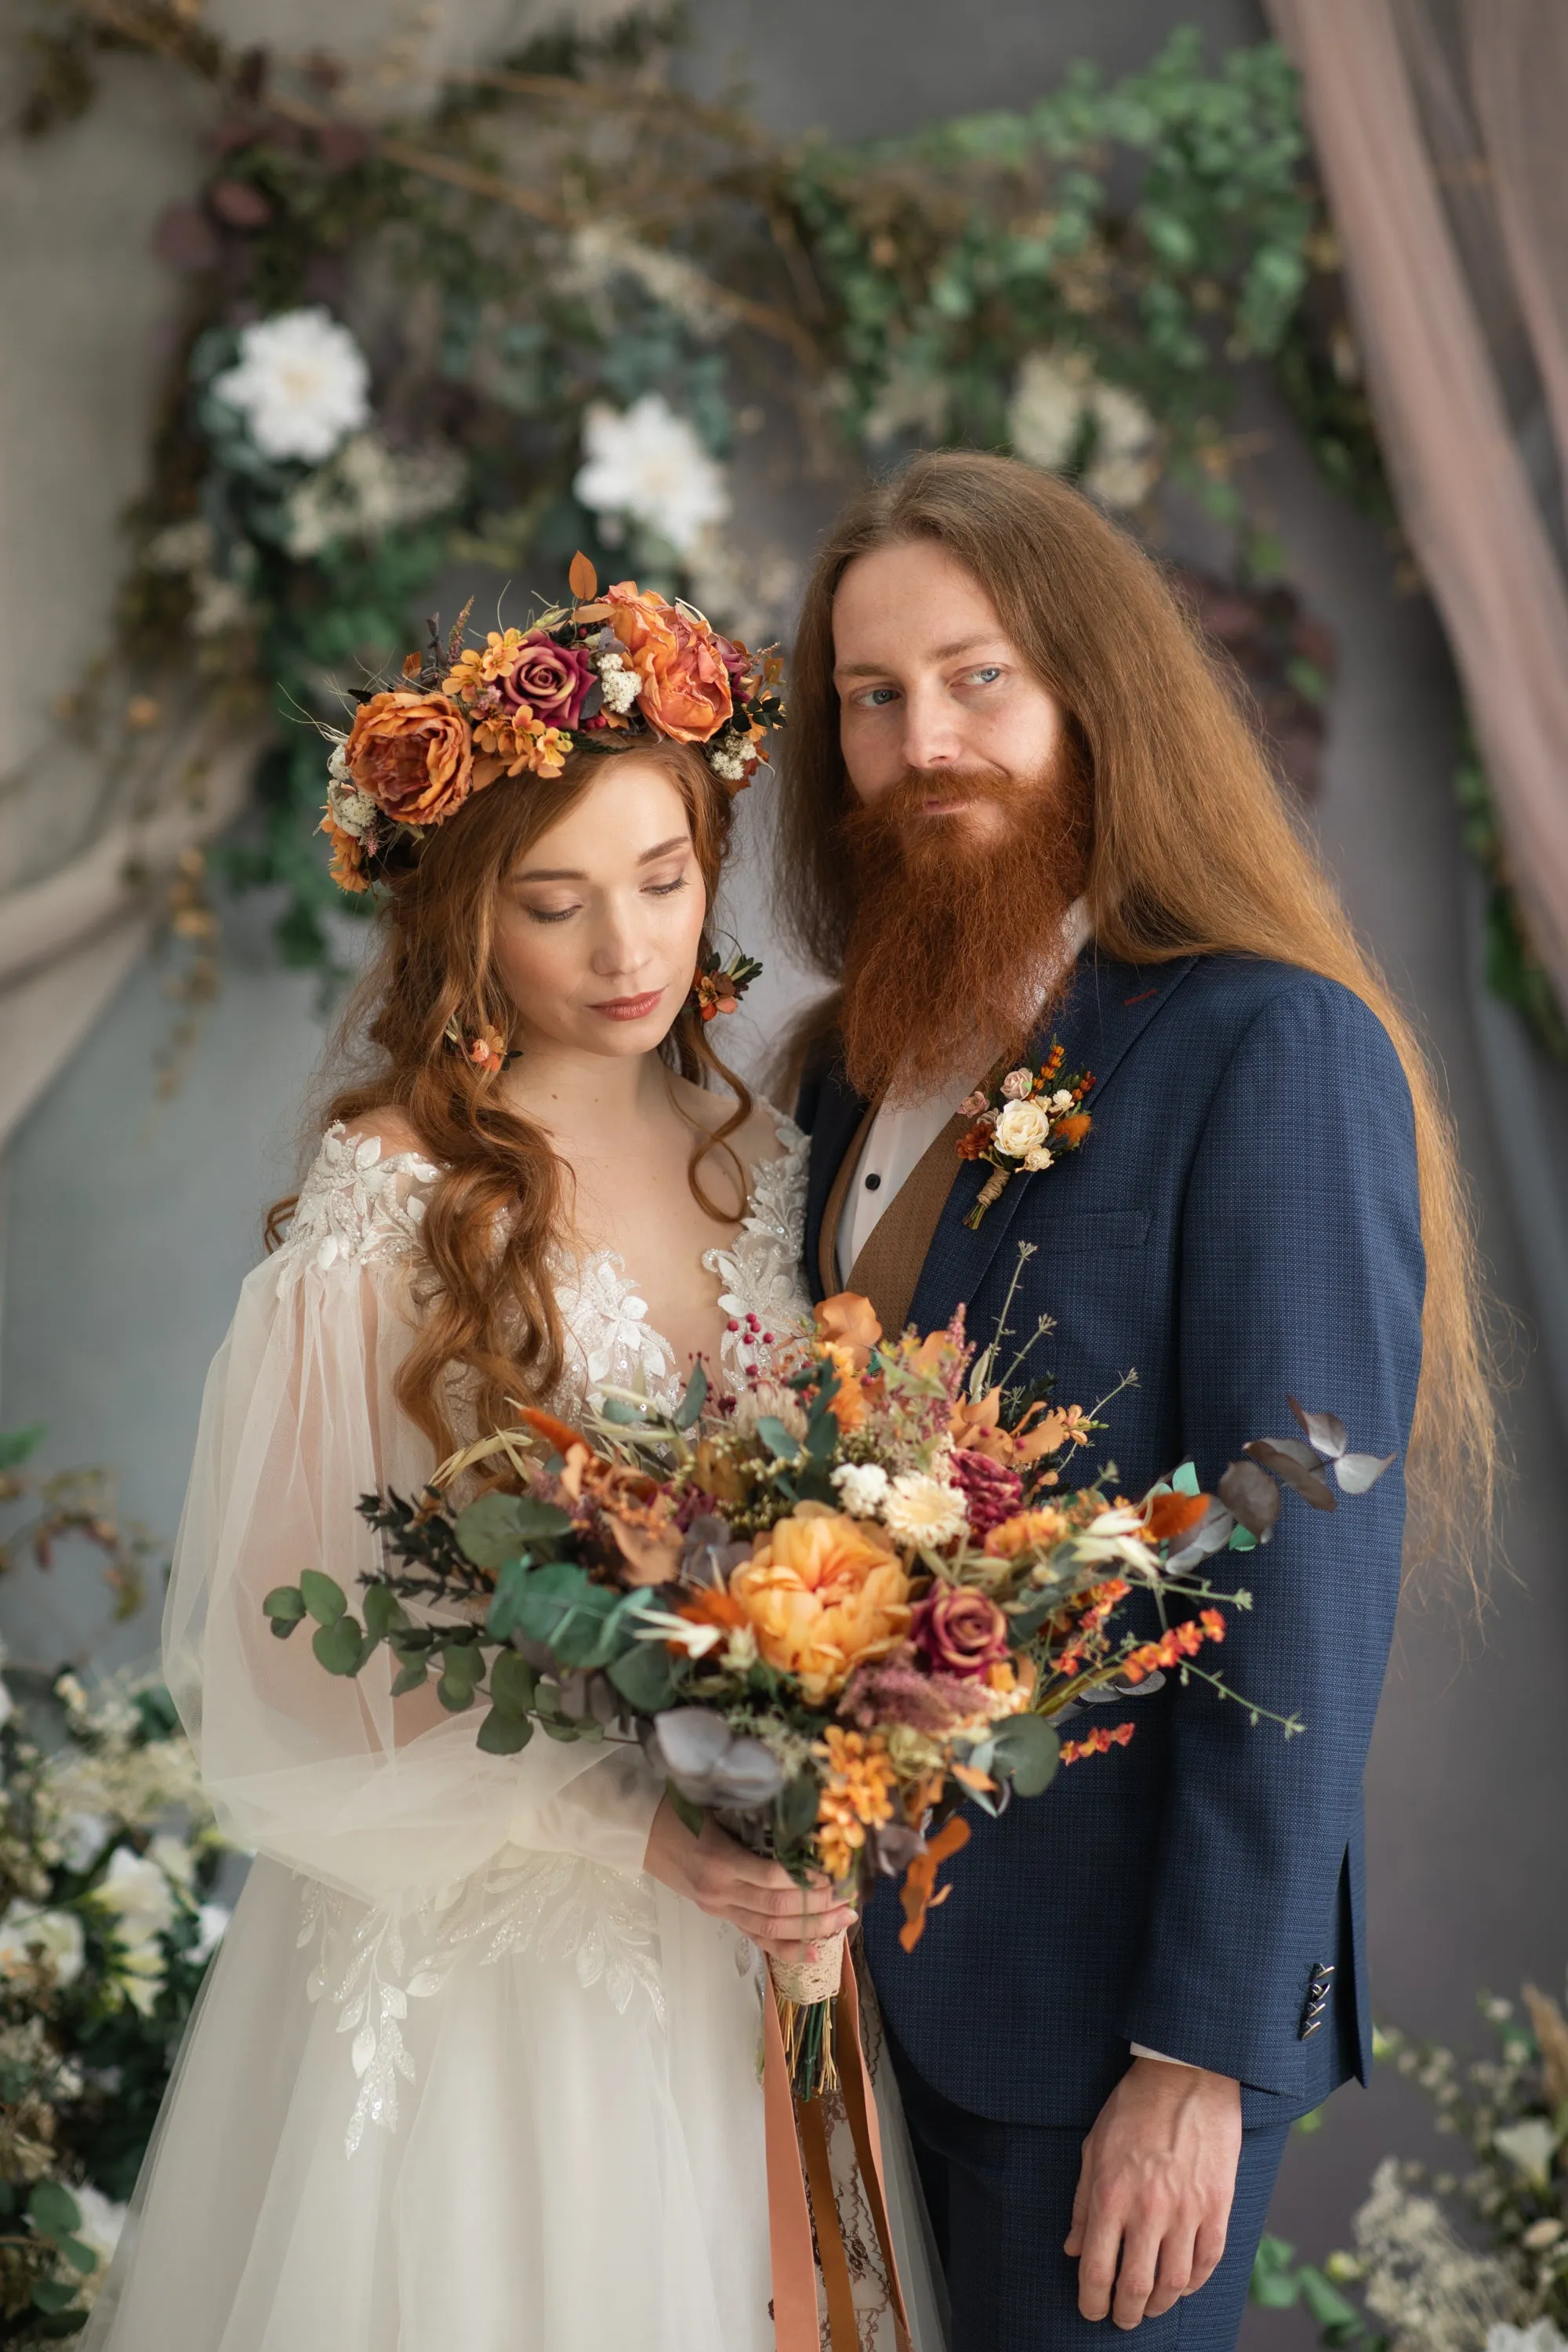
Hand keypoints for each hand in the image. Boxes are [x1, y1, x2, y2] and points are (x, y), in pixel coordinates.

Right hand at [643, 1795, 857, 1958]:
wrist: (641, 1831)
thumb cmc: (679, 1808)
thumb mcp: (715, 1804)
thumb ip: (755, 1817)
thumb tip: (805, 1819)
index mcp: (721, 1860)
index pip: (773, 1878)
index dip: (808, 1880)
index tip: (837, 1872)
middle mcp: (721, 1891)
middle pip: (778, 1909)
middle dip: (819, 1908)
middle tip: (852, 1900)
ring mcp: (720, 1907)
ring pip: (772, 1928)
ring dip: (812, 1929)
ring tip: (844, 1922)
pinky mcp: (719, 1915)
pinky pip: (756, 1937)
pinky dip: (786, 1948)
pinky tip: (815, 1952)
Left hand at [1065, 2056, 1241, 2327]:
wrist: (1186, 2075)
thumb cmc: (1133, 2106)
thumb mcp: (1094, 2148)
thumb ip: (1083, 2203)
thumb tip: (1073, 2249)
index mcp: (1111, 2194)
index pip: (1097, 2269)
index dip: (1091, 2301)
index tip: (1091, 2310)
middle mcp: (1148, 2209)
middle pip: (1136, 2286)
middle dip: (1125, 2313)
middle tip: (1122, 2319)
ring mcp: (1187, 2210)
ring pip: (1175, 2283)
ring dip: (1159, 2305)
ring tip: (1150, 2307)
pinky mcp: (1217, 2206)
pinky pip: (1208, 2261)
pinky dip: (1195, 2283)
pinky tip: (1183, 2286)